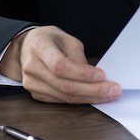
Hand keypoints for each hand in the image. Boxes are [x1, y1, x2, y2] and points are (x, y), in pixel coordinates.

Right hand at [0, 26, 120, 103]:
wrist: (26, 47)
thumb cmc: (49, 40)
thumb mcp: (66, 39)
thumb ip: (79, 57)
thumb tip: (96, 77)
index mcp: (39, 47)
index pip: (61, 65)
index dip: (82, 73)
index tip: (102, 75)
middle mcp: (32, 66)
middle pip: (64, 85)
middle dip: (92, 90)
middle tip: (113, 90)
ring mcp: (31, 83)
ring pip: (64, 97)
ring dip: (89, 98)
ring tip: (108, 95)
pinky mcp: (36, 94)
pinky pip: (60, 101)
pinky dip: (79, 100)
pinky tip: (92, 97)